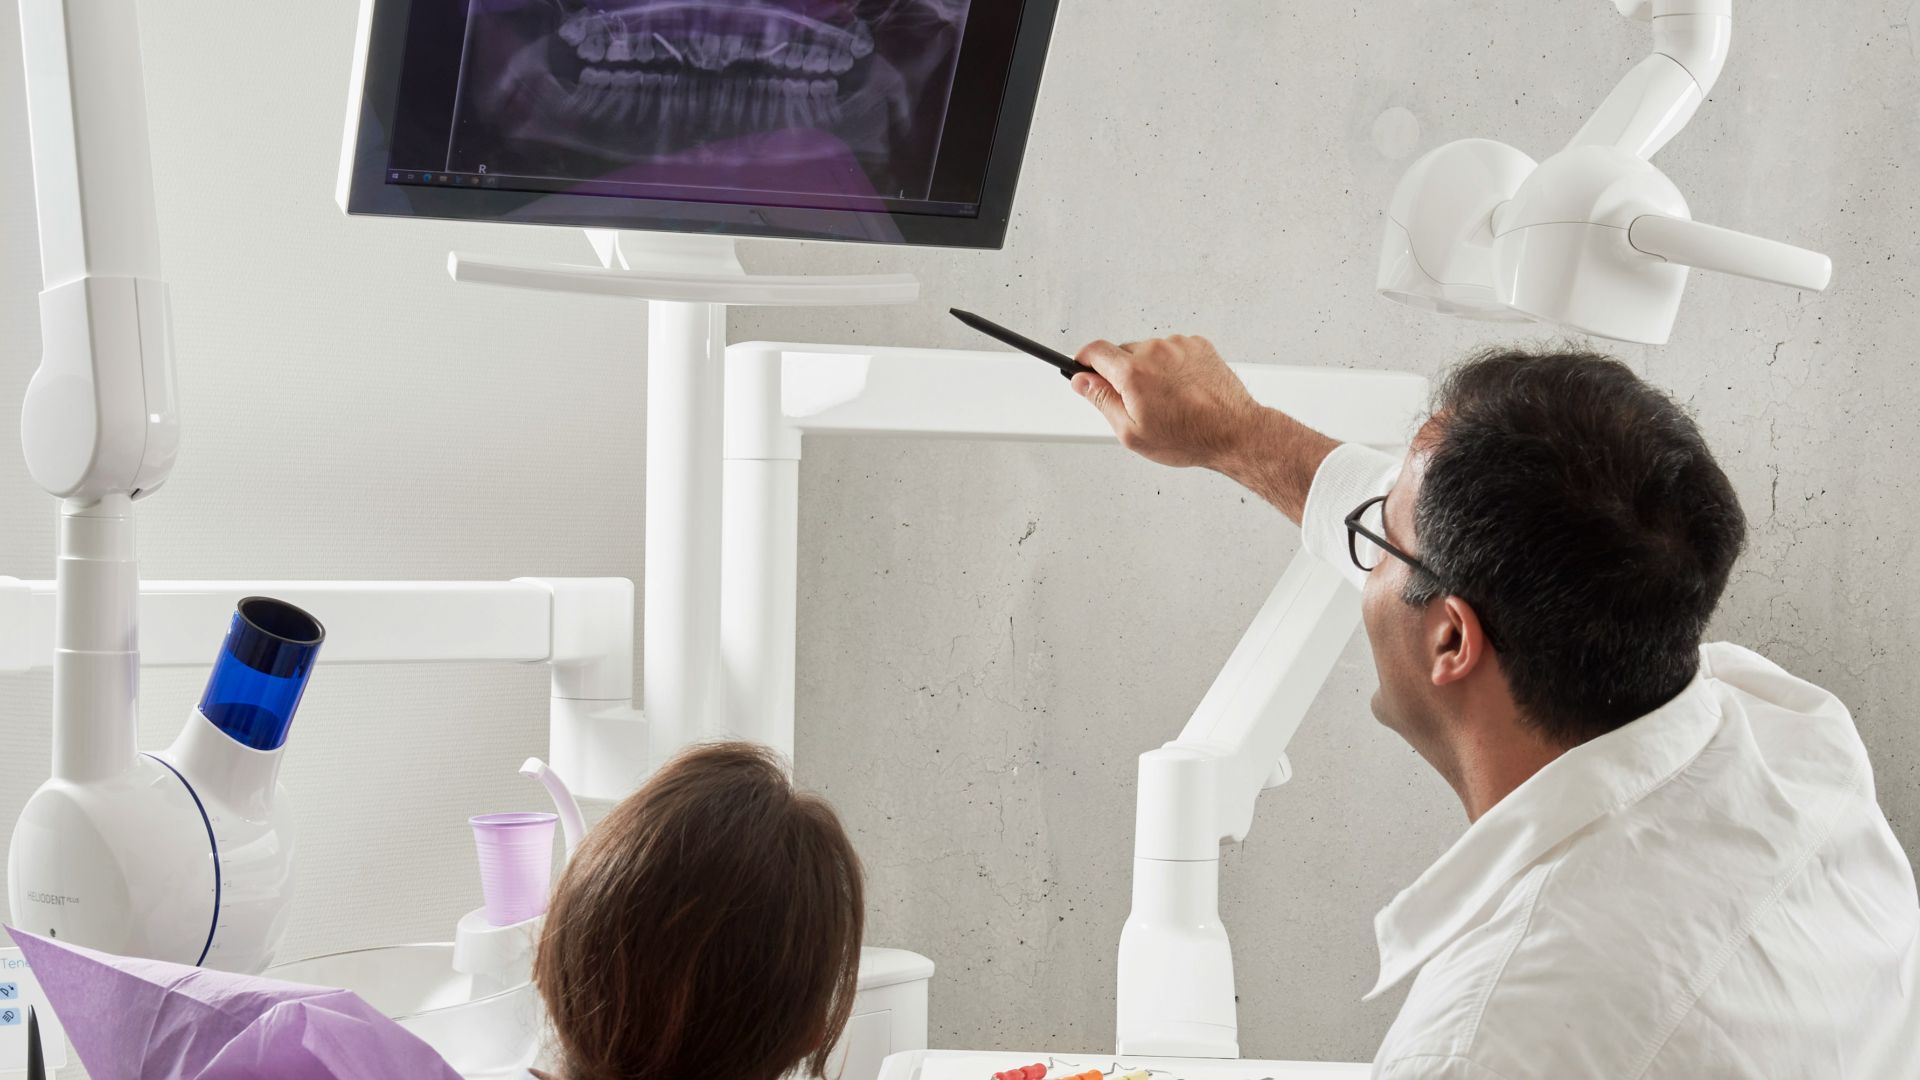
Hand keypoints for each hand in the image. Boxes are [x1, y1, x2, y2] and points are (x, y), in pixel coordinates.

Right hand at [1071, 335, 1262, 470]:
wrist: (1234, 432)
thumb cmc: (1188, 437)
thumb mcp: (1132, 433)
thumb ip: (1101, 401)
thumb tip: (1082, 381)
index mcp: (1134, 372)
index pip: (1095, 350)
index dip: (1083, 360)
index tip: (1082, 368)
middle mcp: (1156, 351)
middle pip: (1121, 352)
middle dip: (1121, 373)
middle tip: (1135, 401)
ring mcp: (1179, 346)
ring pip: (1148, 351)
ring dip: (1148, 369)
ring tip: (1166, 399)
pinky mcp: (1198, 345)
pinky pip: (1171, 350)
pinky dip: (1170, 366)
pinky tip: (1181, 390)